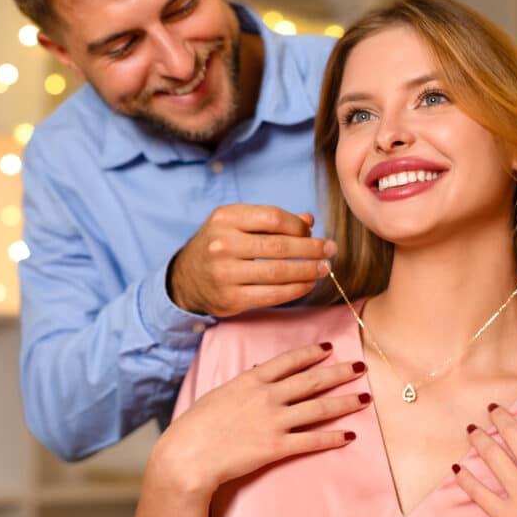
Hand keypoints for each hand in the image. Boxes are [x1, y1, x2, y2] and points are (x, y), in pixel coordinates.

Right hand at [149, 342, 368, 498]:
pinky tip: (348, 435)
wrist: (189, 454)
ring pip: (318, 409)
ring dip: (345, 403)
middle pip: (312, 380)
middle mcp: (267, 396)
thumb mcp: (218, 393)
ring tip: (364, 398)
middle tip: (361, 366)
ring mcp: (274, 421)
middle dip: (339, 372)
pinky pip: (311, 441)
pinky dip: (332, 438)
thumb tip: (254, 371)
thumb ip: (241, 383)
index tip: (330, 348)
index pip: (289, 361)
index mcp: (251, 379)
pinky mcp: (276, 447)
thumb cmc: (196, 424)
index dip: (312, 353)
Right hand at [170, 205, 336, 316]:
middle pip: (279, 246)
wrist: (185, 279)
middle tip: (331, 250)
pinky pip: (272, 295)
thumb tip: (309, 220)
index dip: (298, 226)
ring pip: (278, 272)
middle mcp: (222, 244)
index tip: (313, 233)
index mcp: (225, 218)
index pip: (272, 217)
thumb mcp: (236, 224)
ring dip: (308, 271)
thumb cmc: (220, 245)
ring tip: (324, 268)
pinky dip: (296, 289)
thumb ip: (271, 220)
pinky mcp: (231, 299)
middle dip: (311, 249)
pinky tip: (308, 284)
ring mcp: (225, 273)